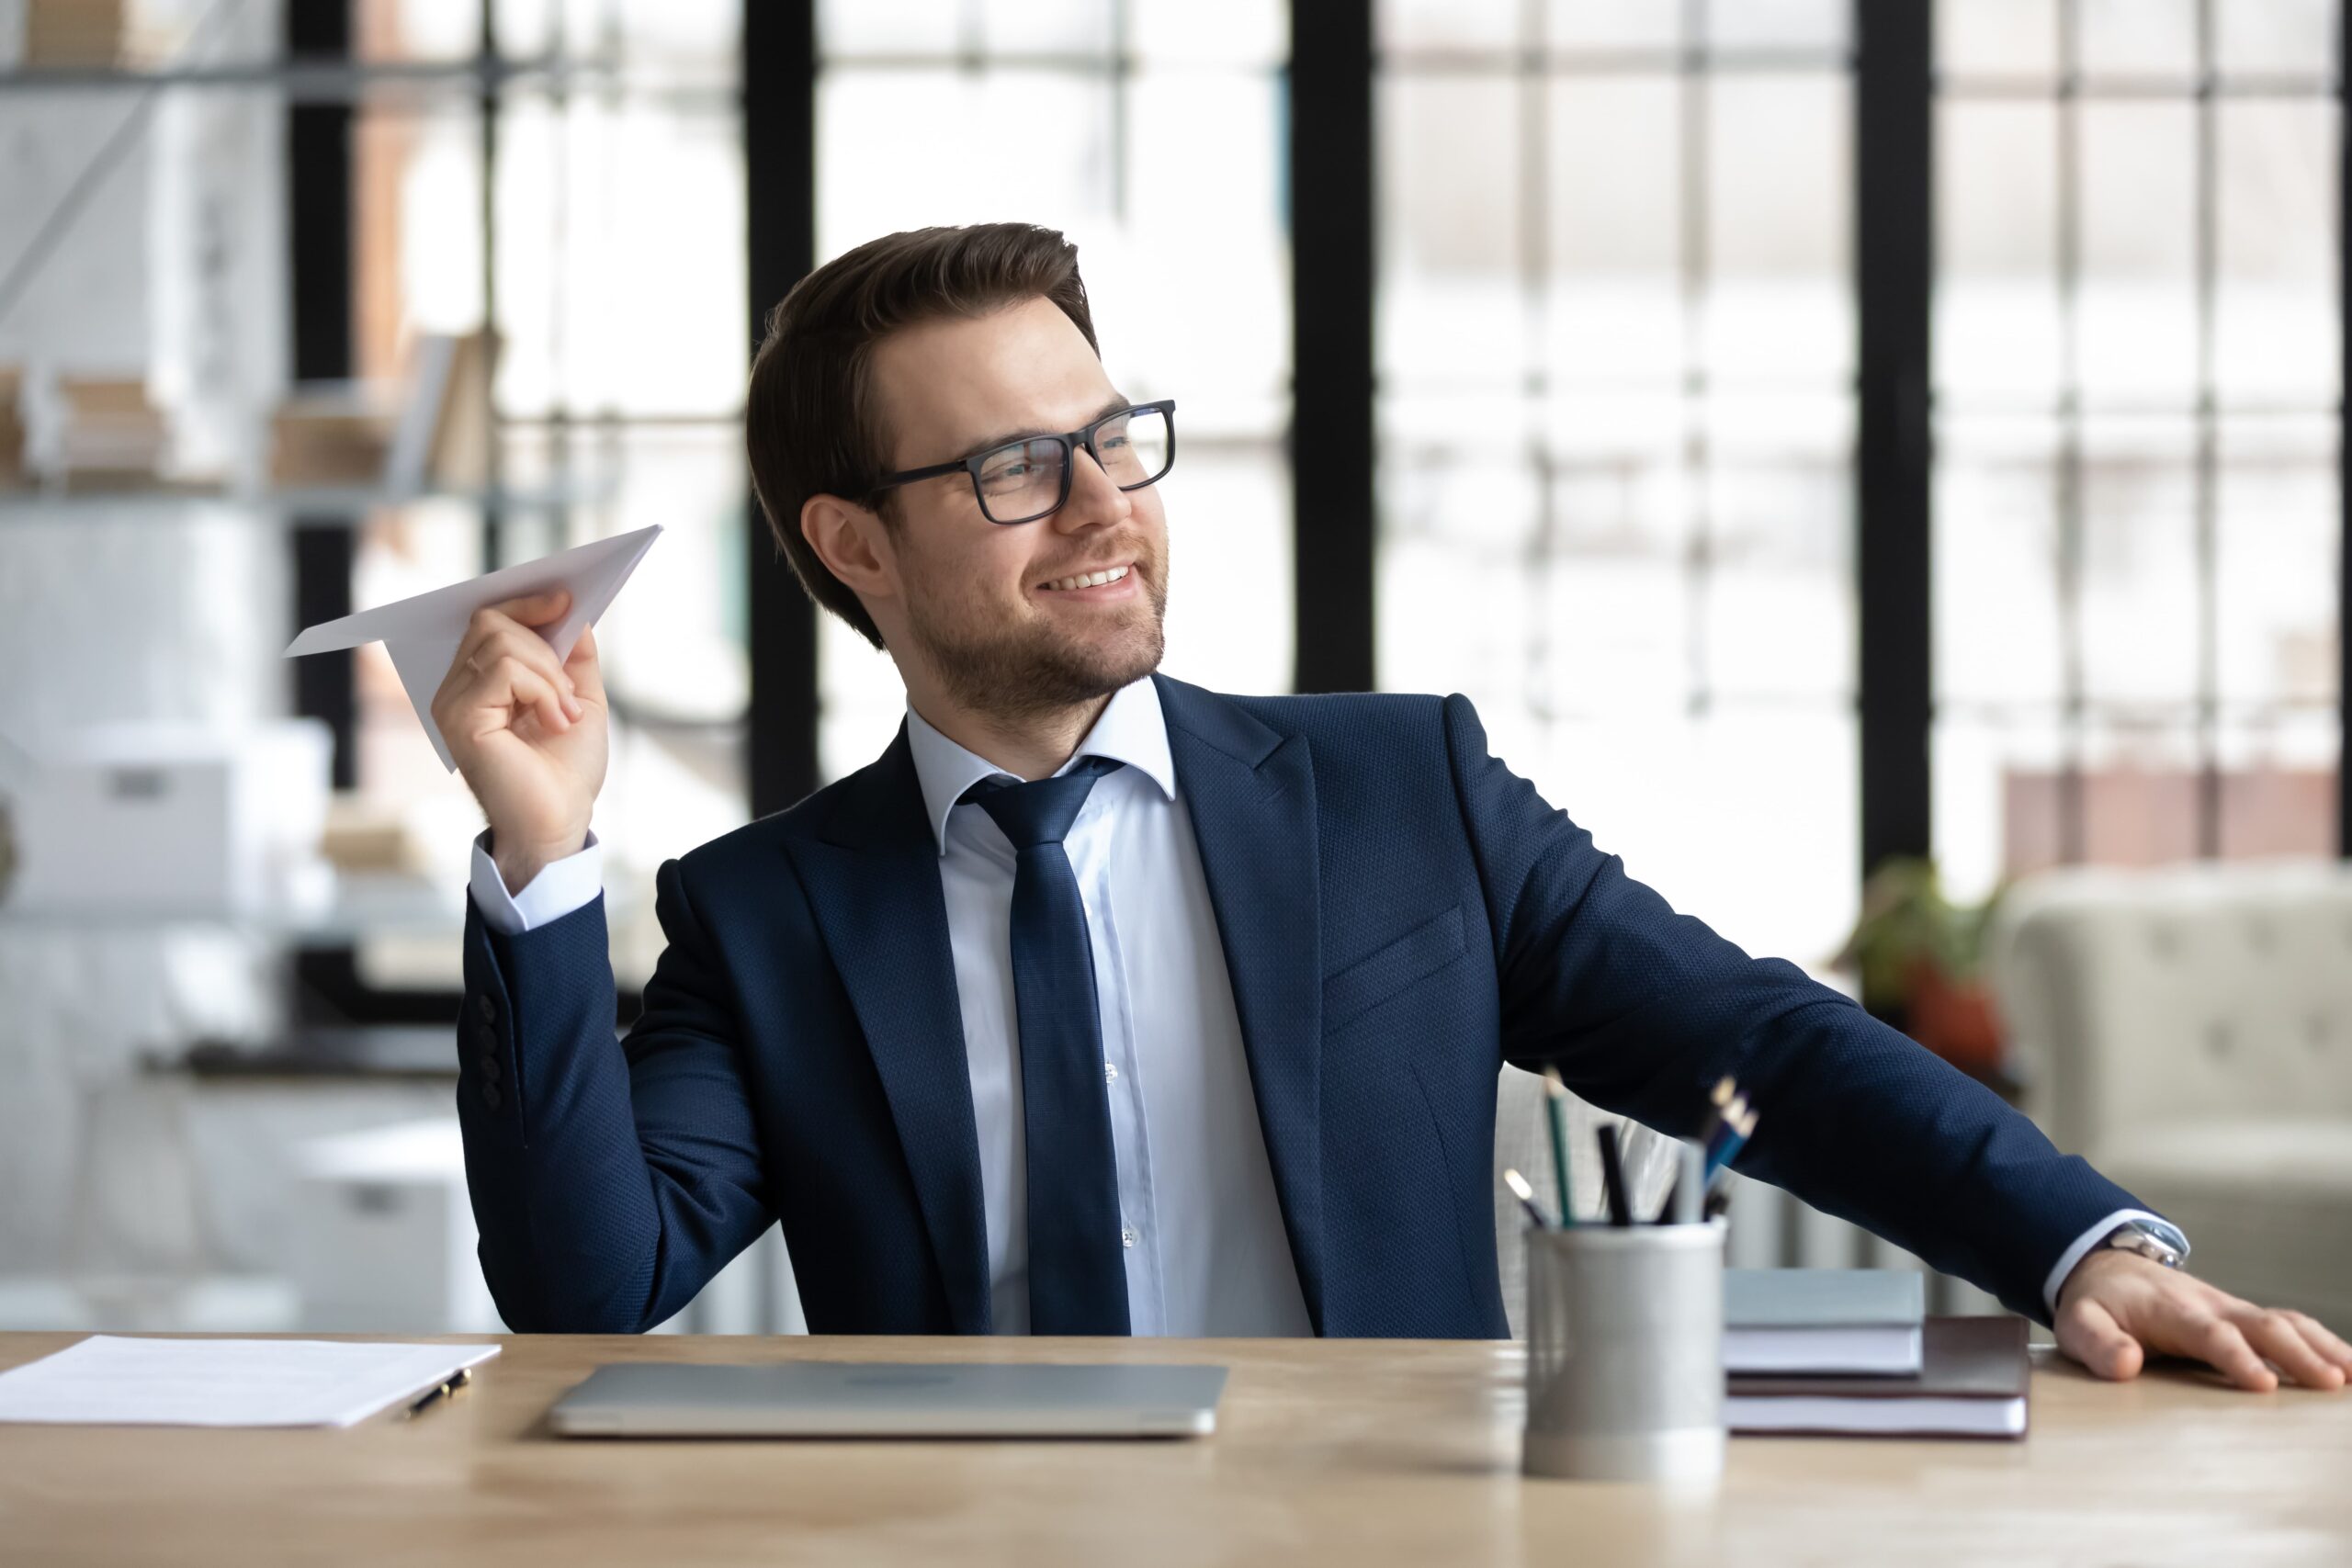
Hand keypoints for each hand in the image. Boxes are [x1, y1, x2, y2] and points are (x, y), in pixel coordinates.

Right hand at [429, 590, 607, 892]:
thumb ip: (573, 654)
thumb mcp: (582, 698)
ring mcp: (452, 702)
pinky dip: (543, 690)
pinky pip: (505, 669)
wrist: (560, 822)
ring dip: (550, 675)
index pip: (489, 619)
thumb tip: (570, 609)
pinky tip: (555, 722)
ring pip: (501, 641)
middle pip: (492, 621)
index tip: (566, 598)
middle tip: (569, 693)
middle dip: (545, 645)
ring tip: (564, 715)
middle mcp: (456, 688)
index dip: (527, 603)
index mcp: (478, 681)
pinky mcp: (460, 717)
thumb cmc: (566, 771)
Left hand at [2055, 1248, 2351, 1391]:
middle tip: (2330, 1382)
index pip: (2210, 1333)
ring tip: (2351, 1376)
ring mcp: (2231, 1309)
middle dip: (2297, 1353)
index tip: (2263, 1385)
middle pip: (2261, 1325)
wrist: (2106, 1266)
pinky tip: (2348, 1367)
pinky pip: (2289, 1324)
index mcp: (2172, 1310)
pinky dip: (2321, 1341)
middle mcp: (2210, 1306)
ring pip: (2285, 1321)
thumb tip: (2126, 1365)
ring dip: (2321, 1346)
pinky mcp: (2243, 1316)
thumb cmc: (2096, 1303)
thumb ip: (2098, 1344)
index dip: (2237, 1357)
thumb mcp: (2079, 1322)